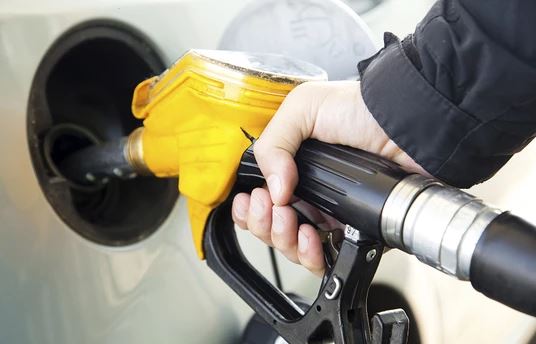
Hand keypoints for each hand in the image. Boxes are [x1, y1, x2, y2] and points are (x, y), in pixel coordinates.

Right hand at [232, 81, 427, 275]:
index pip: (260, 199)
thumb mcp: (303, 109)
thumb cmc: (360, 109)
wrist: (405, 123)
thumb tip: (273, 191)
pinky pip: (326, 256)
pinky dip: (310, 255)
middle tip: (273, 208)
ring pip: (292, 247)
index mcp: (292, 167)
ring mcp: (331, 214)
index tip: (251, 201)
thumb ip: (274, 144)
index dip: (249, 207)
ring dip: (282, 239)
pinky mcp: (354, 231)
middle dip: (264, 223)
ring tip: (291, 221)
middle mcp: (309, 193)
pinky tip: (310, 238)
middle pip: (271, 227)